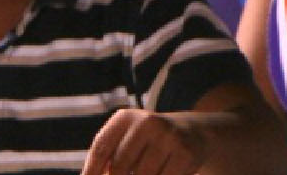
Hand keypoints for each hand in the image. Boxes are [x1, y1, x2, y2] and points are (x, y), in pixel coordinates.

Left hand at [83, 109, 210, 174]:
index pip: (100, 149)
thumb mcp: (127, 141)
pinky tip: (165, 172)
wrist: (195, 133)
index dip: (91, 171)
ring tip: (151, 170)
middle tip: (130, 174)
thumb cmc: (149, 144)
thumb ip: (107, 160)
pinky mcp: (186, 153)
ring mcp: (168, 137)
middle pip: (118, 168)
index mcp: (125, 118)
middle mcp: (147, 122)